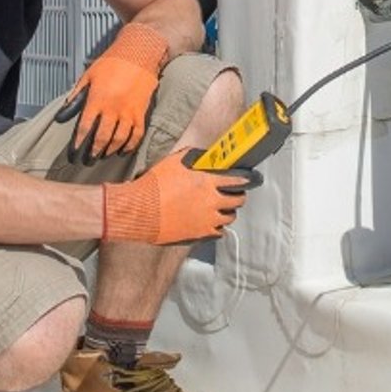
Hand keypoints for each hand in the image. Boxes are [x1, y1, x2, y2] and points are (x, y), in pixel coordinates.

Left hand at [57, 23, 166, 160]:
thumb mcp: (88, 76)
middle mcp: (114, 108)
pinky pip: (137, 134)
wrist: (140, 54)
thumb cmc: (112, 63)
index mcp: (98, 99)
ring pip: (119, 138)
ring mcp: (129, 112)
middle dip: (93, 151)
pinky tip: (123, 150)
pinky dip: (130, 145)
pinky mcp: (141, 112)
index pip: (85, 126)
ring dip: (110, 150)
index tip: (74, 151)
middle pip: (102, 137)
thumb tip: (63, 115)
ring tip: (103, 155)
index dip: (79, 141)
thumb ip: (76, 96)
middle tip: (88, 160)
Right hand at [100, 150, 258, 244]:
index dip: (248, 179)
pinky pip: (218, 232)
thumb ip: (194, 158)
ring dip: (227, 211)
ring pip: (229, 217)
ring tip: (220, 207)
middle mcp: (211, 202)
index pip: (239, 180)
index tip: (252, 179)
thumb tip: (206, 156)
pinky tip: (210, 221)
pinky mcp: (198, 235)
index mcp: (208, 182)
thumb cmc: (153, 185)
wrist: (138, 211)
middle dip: (239, 195)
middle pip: (239, 200)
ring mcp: (206, 220)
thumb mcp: (174, 161)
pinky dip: (217, 227)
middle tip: (234, 193)